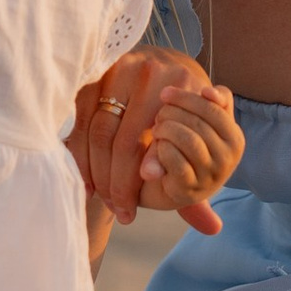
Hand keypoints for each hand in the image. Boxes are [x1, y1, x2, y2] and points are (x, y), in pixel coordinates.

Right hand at [68, 48, 206, 221]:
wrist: (165, 64)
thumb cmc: (182, 111)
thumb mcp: (196, 134)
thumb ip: (199, 176)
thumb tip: (211, 226)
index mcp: (181, 87)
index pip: (154, 145)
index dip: (134, 182)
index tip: (129, 212)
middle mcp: (149, 74)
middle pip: (121, 142)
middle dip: (114, 183)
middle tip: (114, 209)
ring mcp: (118, 70)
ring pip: (98, 132)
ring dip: (94, 171)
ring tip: (101, 198)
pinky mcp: (95, 74)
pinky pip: (81, 121)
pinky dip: (79, 153)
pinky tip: (86, 179)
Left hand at [138, 82, 242, 236]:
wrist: (177, 184)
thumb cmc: (193, 144)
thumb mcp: (209, 121)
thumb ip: (216, 100)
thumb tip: (208, 91)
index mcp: (236, 139)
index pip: (213, 109)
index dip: (185, 98)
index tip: (165, 93)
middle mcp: (228, 159)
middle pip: (197, 123)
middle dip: (171, 114)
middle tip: (158, 115)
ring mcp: (210, 176)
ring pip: (187, 140)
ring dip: (165, 130)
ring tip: (157, 129)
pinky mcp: (189, 189)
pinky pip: (174, 159)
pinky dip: (162, 148)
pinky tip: (158, 146)